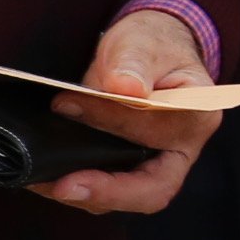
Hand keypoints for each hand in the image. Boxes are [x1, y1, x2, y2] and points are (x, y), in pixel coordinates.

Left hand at [42, 8, 219, 216]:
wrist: (143, 50)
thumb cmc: (149, 44)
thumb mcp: (140, 43)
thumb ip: (133, 64)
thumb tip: (124, 88)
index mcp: (197, 116)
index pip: (160, 134)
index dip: (117, 125)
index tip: (68, 105)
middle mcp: (180, 149)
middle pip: (151, 190)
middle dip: (107, 192)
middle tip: (63, 187)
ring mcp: (153, 163)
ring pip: (124, 195)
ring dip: (84, 194)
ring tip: (43, 181)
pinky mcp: (127, 167)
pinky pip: (106, 186)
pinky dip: (77, 185)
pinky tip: (45, 178)